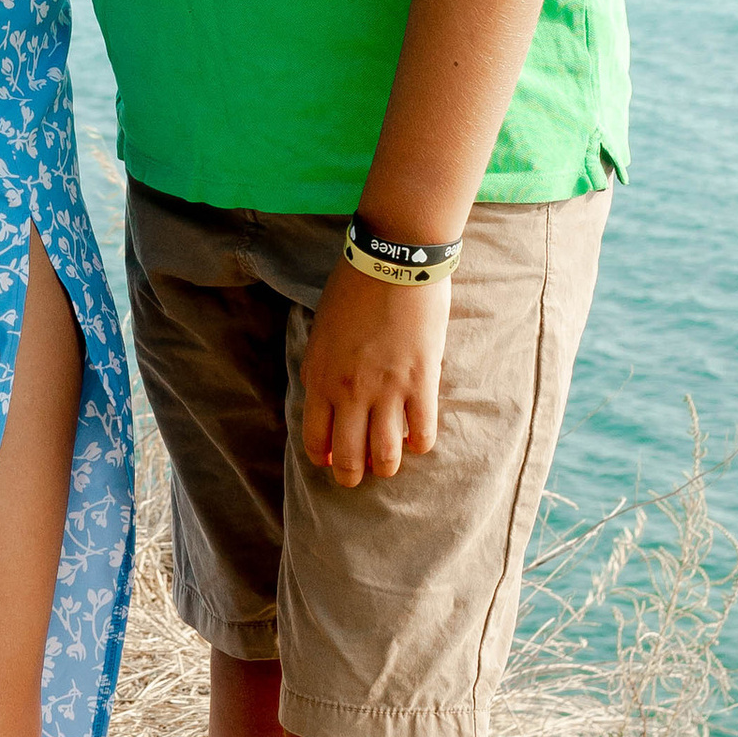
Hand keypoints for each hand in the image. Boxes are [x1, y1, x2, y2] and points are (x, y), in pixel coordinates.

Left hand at [299, 262, 449, 487]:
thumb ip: (324, 369)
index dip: (324, 458)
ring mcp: (387, 390)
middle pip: (349, 458)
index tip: (331, 460)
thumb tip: (331, 403)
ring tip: (390, 463)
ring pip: (386, 456)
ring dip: (387, 467)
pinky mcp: (422, 382)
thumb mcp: (323, 333)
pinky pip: (422, 434)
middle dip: (352, 476)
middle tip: (360, 474)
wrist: (393, 260)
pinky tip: (417, 438)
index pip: (315, 440)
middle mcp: (349, 392)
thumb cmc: (353, 289)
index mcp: (320, 378)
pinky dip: (419, 444)